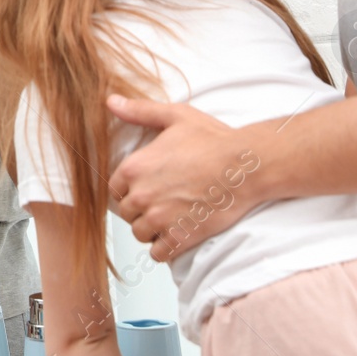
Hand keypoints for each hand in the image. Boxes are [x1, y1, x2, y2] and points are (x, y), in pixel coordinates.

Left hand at [106, 94, 264, 262]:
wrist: (246, 167)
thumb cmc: (214, 140)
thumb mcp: (174, 116)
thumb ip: (138, 111)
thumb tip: (110, 101)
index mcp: (134, 168)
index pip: (114, 190)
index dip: (128, 190)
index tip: (145, 188)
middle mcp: (141, 196)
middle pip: (126, 214)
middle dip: (140, 210)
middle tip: (161, 202)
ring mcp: (160, 219)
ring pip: (140, 234)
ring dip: (152, 229)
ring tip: (170, 217)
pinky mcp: (180, 237)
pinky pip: (158, 253)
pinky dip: (165, 248)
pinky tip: (177, 234)